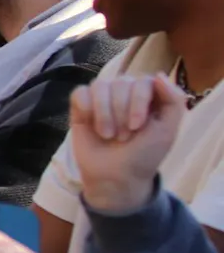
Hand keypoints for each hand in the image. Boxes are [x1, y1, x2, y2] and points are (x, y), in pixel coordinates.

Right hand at [69, 73, 185, 212]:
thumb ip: (173, 101)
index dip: (138, 101)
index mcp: (148, 96)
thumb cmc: (144, 156)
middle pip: (120, 83)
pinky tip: (89, 123)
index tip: (137, 126)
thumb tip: (159, 75)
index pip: (143, 81)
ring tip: (107, 135)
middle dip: (120, 112)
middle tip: (122, 137)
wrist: (115, 177)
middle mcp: (124, 92)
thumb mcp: (167, 131)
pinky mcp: (81, 106)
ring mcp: (101, 98)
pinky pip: (80, 93)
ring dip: (103, 113)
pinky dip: (85, 107)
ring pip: (99, 86)